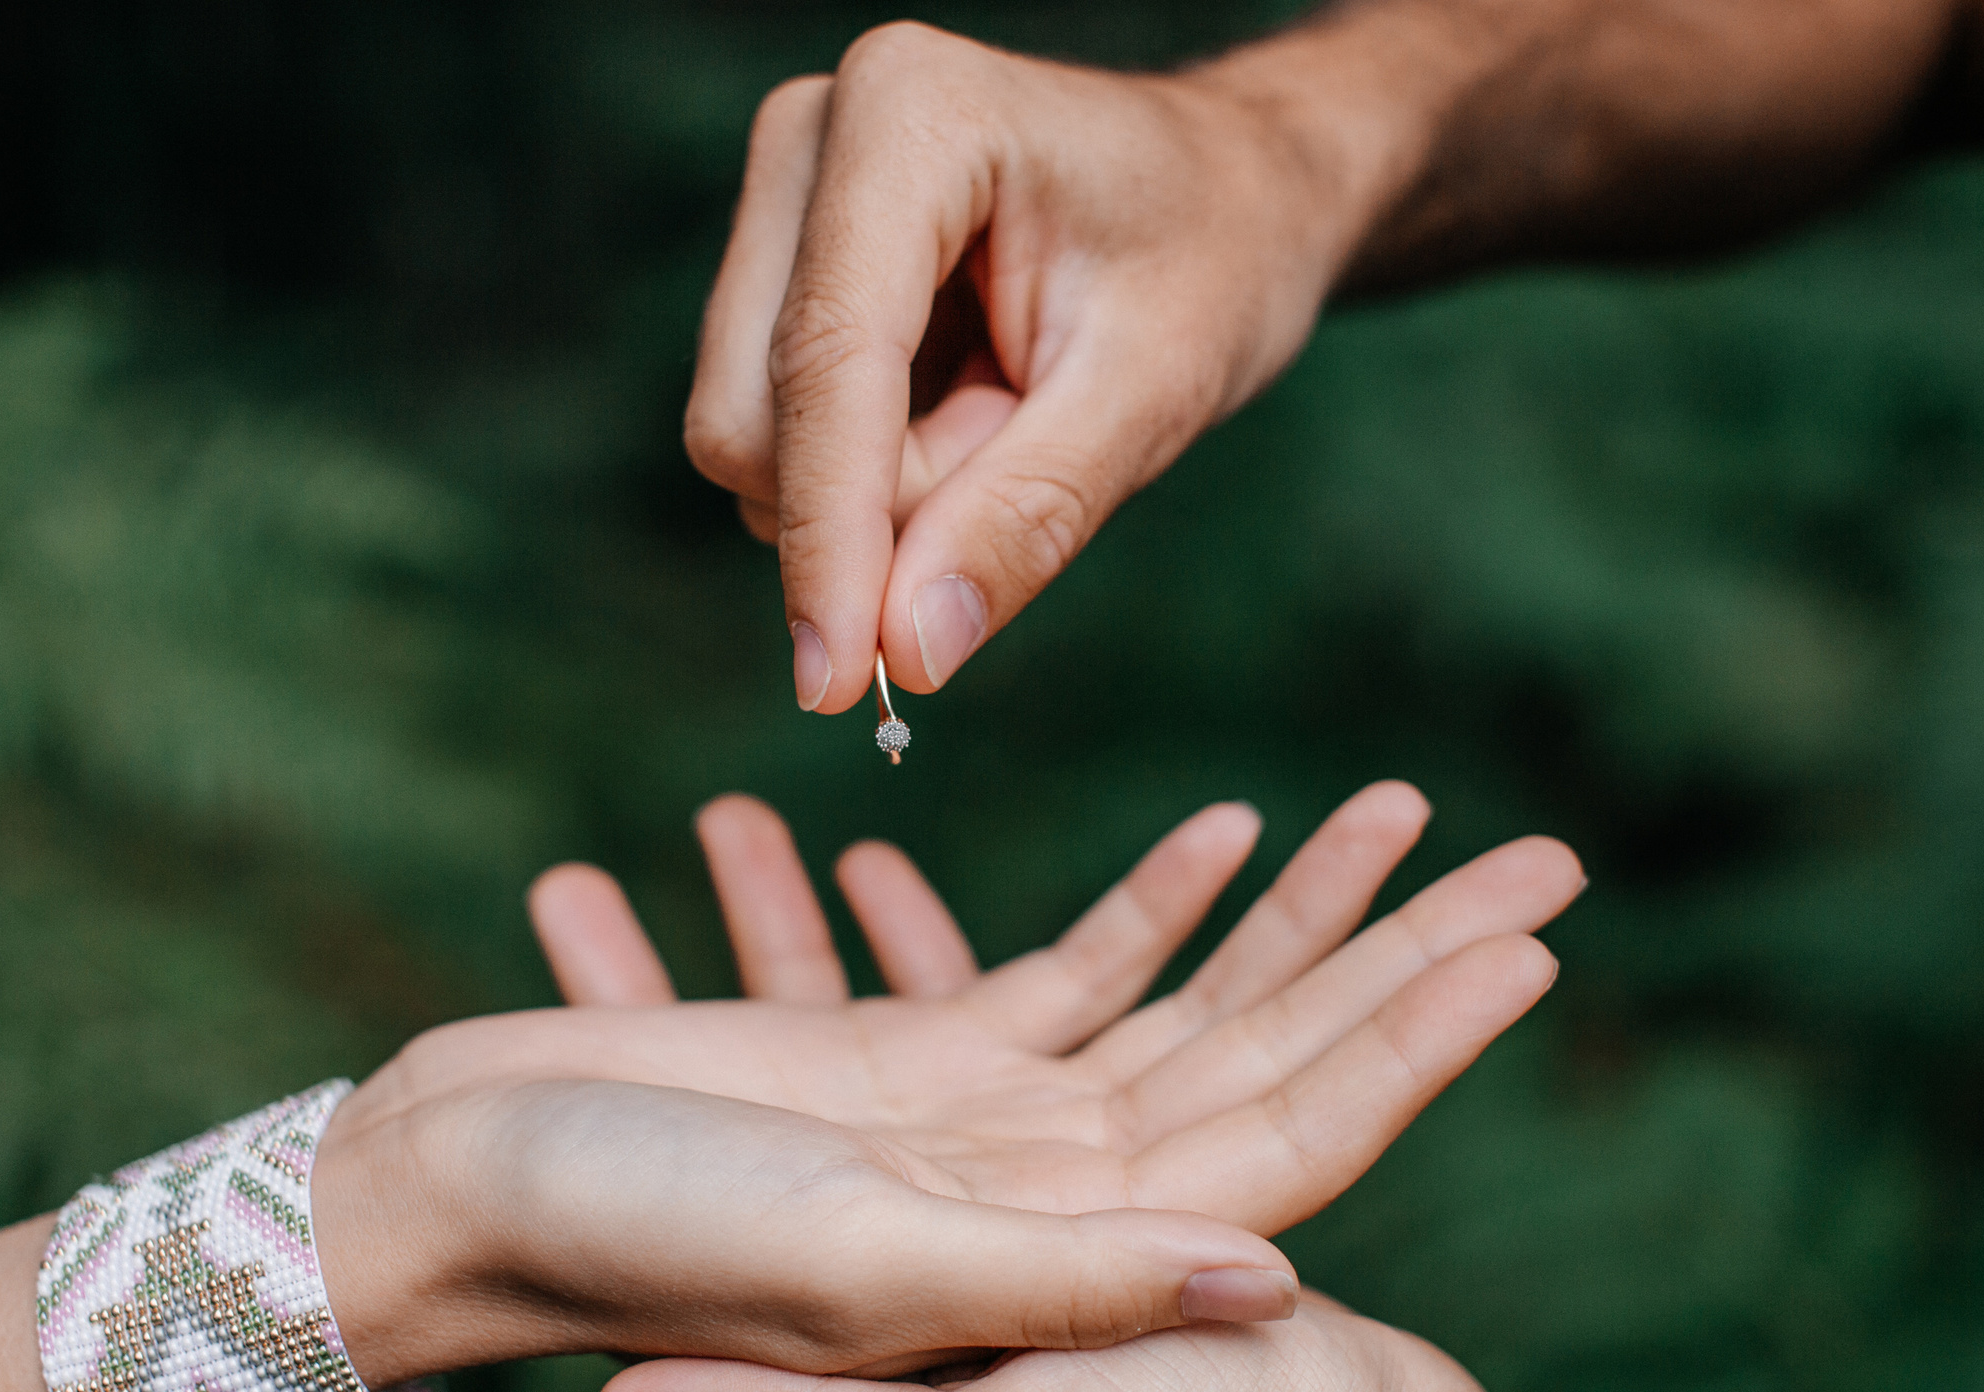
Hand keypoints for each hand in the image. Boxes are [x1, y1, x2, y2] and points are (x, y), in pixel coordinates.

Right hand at [509, 782, 1577, 1233]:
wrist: (460, 1192)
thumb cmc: (627, 1242)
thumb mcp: (854, 1265)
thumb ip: (1060, 1282)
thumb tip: (1273, 1282)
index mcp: (1049, 1260)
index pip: (1282, 1140)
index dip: (1412, 1044)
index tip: (1532, 941)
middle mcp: (1043, 1199)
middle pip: (1272, 1058)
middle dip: (1407, 955)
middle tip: (1548, 853)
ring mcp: (985, 1126)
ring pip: (1192, 1005)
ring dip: (1307, 916)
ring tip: (1417, 813)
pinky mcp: (911, 1063)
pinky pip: (1070, 974)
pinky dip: (1152, 902)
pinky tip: (1230, 827)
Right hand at [684, 21, 1397, 706]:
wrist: (1233, 190)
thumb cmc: (1215, 257)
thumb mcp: (1154, 392)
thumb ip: (1026, 517)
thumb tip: (904, 655)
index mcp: (910, 115)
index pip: (828, 363)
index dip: (827, 538)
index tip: (833, 685)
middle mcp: (810, 135)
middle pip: (754, 417)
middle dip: (888, 501)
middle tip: (1035, 441)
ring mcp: (778, 201)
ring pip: (750, 443)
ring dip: (887, 491)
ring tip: (1013, 411)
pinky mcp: (770, 269)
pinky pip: (774, 441)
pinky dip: (872, 474)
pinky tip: (966, 404)